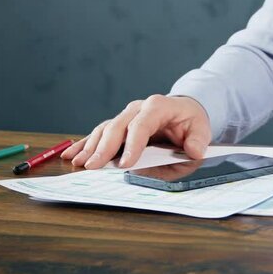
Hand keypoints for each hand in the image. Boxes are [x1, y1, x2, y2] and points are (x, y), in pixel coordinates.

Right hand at [61, 95, 211, 168]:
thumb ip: (198, 141)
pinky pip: (100, 133)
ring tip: (78, 163)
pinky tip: (70, 154)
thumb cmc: (190, 122)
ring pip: (104, 129)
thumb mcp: (201, 130)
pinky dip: (84, 144)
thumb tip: (194, 150)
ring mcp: (126, 115)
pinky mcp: (119, 125)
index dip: (132, 144)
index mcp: (158, 106)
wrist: (184, 112)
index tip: (126, 163)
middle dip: (104, 148)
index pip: (142, 125)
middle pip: (117, 127)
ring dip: (90, 147)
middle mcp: (138, 108)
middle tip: (94, 167)